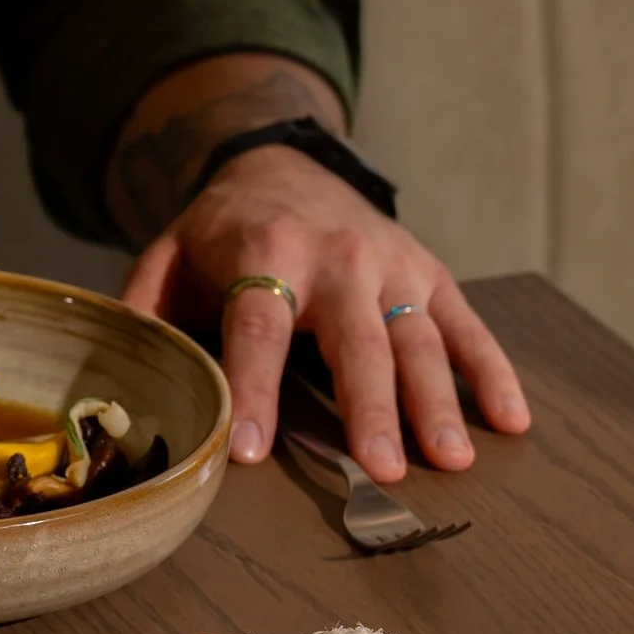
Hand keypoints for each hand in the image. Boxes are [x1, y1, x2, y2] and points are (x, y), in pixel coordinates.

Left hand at [122, 145, 530, 481]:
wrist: (280, 160)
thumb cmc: (219, 230)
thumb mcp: (165, 257)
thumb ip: (146, 314)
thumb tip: (122, 386)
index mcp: (264, 252)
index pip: (257, 330)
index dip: (253, 391)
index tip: (250, 453)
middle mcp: (337, 258)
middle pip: (356, 342)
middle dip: (370, 409)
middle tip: (382, 472)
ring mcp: (393, 265)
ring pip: (419, 339)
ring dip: (437, 403)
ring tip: (450, 461)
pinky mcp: (430, 273)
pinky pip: (467, 326)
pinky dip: (494, 371)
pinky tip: (511, 420)